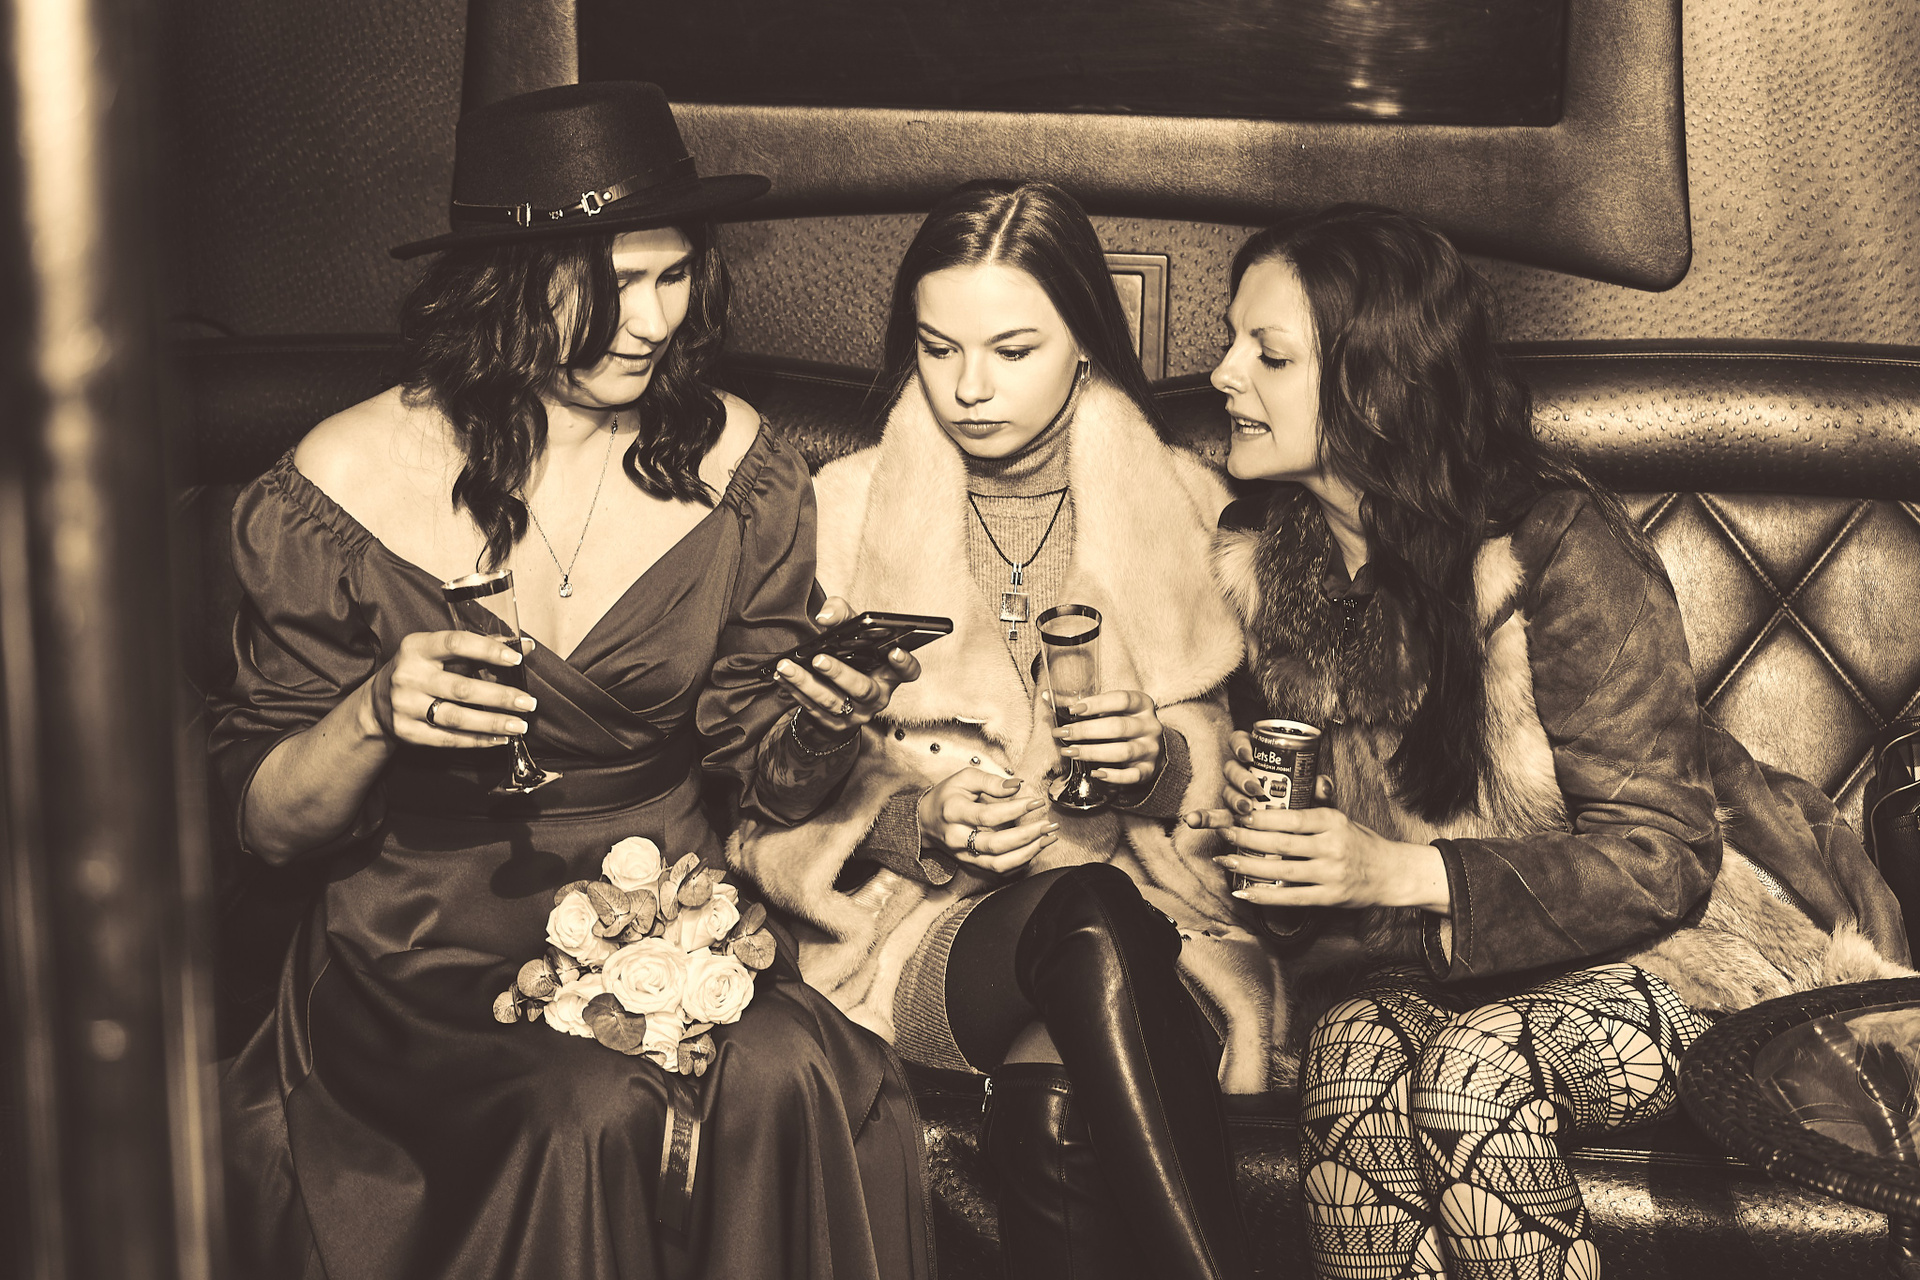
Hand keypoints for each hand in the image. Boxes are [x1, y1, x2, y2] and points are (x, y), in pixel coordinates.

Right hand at [366, 630, 533, 746]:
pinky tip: (500, 739)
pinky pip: (448, 739)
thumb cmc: (422, 669)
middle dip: (500, 697)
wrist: (378, 701)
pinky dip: (477, 740)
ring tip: (520, 725)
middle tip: (528, 703)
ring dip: (493, 723)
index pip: (456, 644)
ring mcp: (405, 706)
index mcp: (417, 647)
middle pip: (461, 688)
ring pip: (456, 718)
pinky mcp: (407, 732)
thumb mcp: (440, 652)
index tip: (517, 659)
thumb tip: (526, 646)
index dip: (488, 650)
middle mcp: (408, 676)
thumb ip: (482, 647)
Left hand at [774, 596, 923, 740]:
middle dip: (839, 673)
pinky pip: (812, 708)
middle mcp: (876, 697)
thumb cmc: (852, 659)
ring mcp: (856, 714)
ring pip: (832, 701)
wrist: (838, 697)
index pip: (908, 672)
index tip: (894, 651)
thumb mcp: (852, 634)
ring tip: (787, 666)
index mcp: (888, 674)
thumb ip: (843, 615)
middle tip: (819, 659)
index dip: (905, 663)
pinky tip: (782, 677)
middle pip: (862, 688)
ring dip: (806, 683)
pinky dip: (795, 691)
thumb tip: (825, 617)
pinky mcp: (833, 724)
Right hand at [918, 768, 1056, 874]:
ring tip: (1047, 839)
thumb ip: (990, 781)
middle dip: (1027, 836)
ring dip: (1027, 853)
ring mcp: (964, 855)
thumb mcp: (964, 779)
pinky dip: (1020, 862)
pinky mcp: (971, 865)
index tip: (1036, 802)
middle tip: (1048, 825)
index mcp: (953, 812)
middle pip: (995, 845)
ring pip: (998, 864)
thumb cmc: (948, 796)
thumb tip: (1017, 786)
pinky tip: (1035, 848)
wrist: (925, 822)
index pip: (988, 815)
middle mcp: (957, 838)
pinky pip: (999, 870)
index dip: (1015, 809)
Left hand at [1053, 689, 1161, 786]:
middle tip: (1063, 733)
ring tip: (1069, 751)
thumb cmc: (1122, 724)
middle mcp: (1150, 726)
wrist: (1149, 749)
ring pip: (1123, 751)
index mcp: (1142, 705)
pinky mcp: (1147, 770)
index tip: (1074, 709)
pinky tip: (1095, 773)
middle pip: (1118, 727)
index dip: (1097, 703)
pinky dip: (1113, 776)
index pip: (1122, 699)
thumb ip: (1082, 705)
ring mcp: (1150, 749)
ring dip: (1092, 752)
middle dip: (1086, 731)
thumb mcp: (1109, 711)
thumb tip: (1046, 696)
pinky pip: (1131, 776)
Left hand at [1182, 802, 1449, 912]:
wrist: (1392, 873)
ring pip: (1282, 871)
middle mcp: (1332, 846)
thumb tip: (1293, 787)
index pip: (1291, 818)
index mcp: (1332, 822)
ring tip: (1225, 860)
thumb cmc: (1360, 842)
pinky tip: (1243, 893)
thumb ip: (1316, 806)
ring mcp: (1331, 874)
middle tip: (1223, 833)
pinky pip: (1291, 898)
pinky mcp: (1329, 897)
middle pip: (1281, 843)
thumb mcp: (1342, 817)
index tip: (1238, 815)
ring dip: (1249, 866)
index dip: (1261, 818)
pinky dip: (1264, 896)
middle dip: (1246, 839)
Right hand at [1218, 729, 1334, 810]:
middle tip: (1254, 789)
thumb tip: (1322, 786)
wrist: (1298, 829)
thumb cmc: (1300, 800)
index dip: (1239, 745)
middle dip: (1240, 778)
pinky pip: (1220, 814)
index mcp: (1256, 757)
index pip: (1239, 741)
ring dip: (1234, 798)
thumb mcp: (1310, 791)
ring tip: (1246, 808)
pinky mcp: (1232, 813)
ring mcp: (1235, 793)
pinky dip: (1214, 817)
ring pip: (1227, 790)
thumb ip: (1317, 787)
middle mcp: (1242, 772)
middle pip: (1231, 768)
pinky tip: (1212, 821)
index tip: (1248, 755)